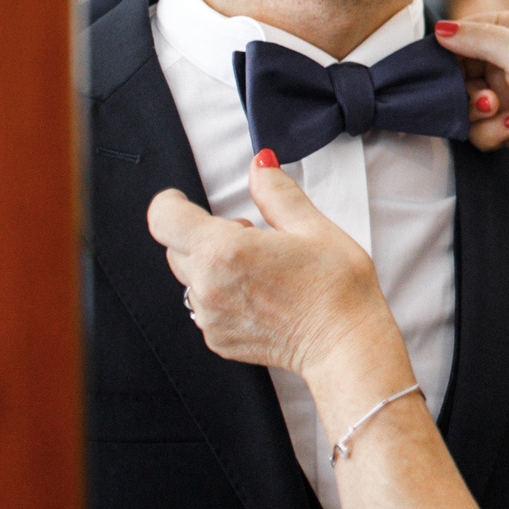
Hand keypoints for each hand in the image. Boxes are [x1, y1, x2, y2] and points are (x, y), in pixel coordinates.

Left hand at [149, 155, 398, 381]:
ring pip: (190, 278)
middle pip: (176, 247)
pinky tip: (260, 294)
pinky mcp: (217, 338)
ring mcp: (210, 317)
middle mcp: (208, 286)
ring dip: (212, 265)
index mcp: (226, 251)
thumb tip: (260, 165)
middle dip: (202, 233)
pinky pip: (204, 306)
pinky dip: (222, 294)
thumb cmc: (336, 286)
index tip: (180, 199)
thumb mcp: (313, 227)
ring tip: (259, 269)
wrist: (344, 343)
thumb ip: (276, 193)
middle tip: (249, 234)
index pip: (164, 219)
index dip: (169, 203)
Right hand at [436, 11, 508, 167]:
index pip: (469, 31)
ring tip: (497, 107)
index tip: (436, 57)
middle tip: (474, 88)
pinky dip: (492, 129)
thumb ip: (480, 39)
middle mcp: (508, 59)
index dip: (451, 45)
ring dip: (477, 107)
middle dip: (462, 84)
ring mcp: (505, 92)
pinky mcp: (503, 123)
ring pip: (463, 101)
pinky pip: (476, 128)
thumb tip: (440, 30)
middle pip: (459, 69)